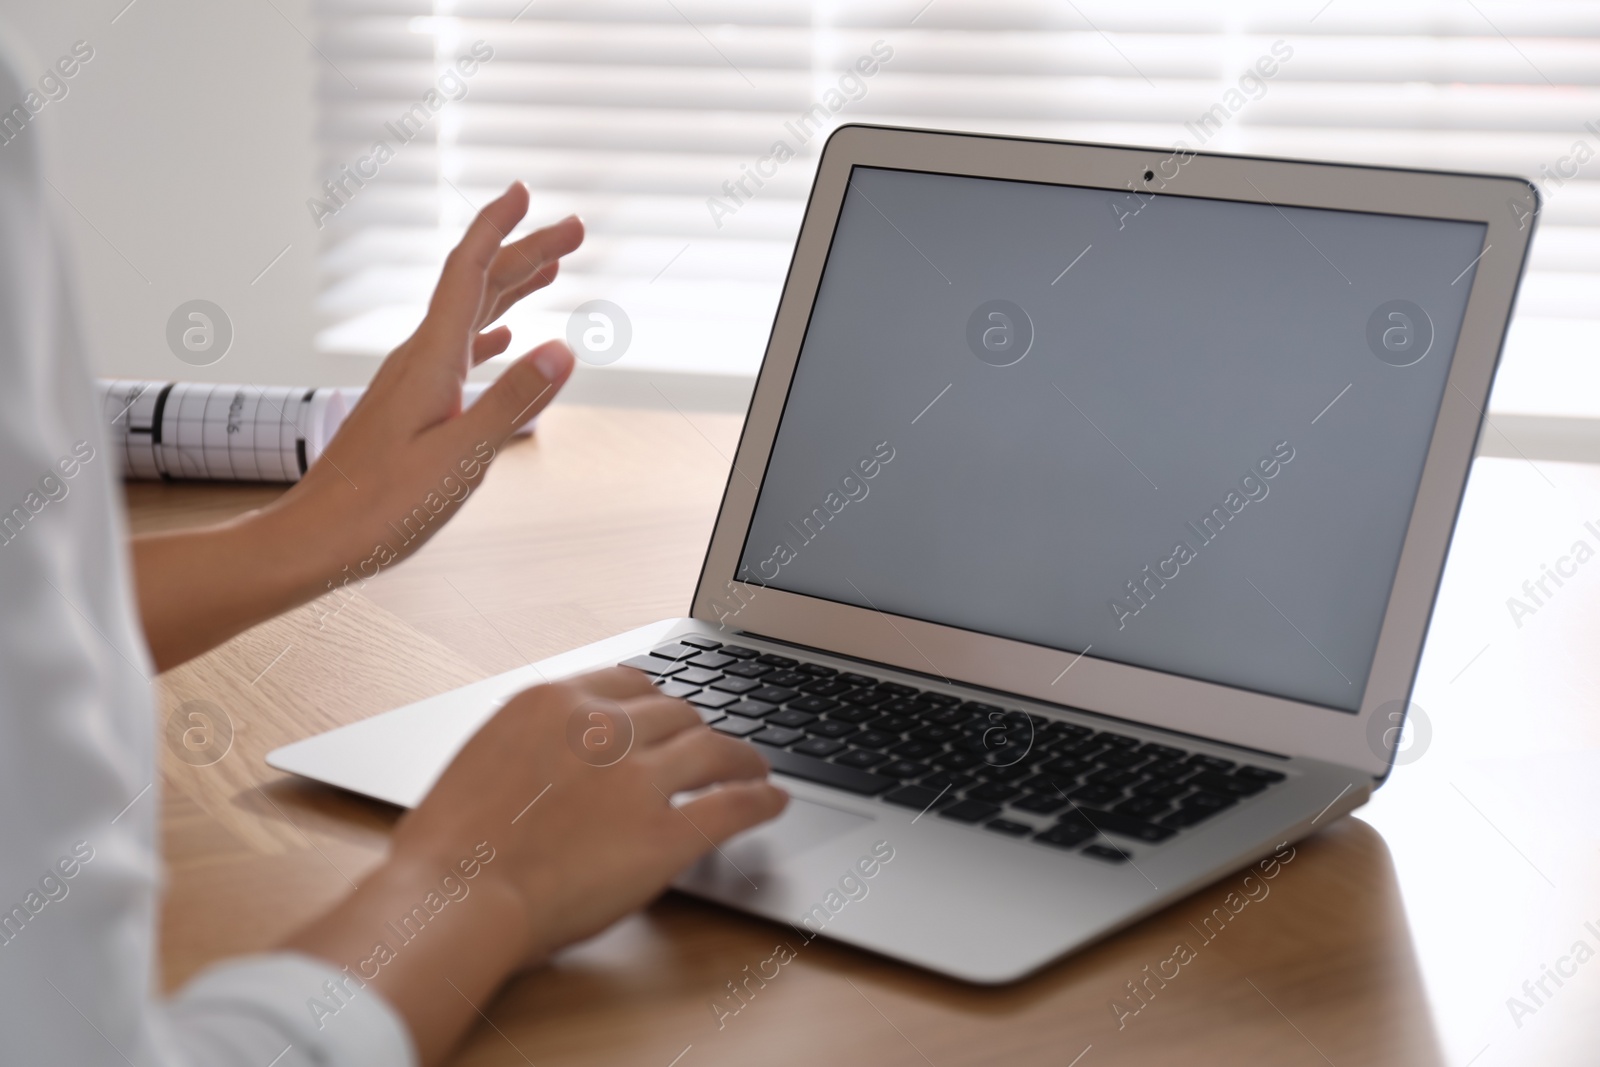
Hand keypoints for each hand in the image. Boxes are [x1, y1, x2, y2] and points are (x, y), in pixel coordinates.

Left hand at [282, 181, 583, 576]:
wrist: (314, 539)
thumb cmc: (381, 508)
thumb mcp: (460, 458)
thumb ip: (512, 401)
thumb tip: (564, 348)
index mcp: (431, 362)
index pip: (468, 273)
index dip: (498, 228)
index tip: (525, 192)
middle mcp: (419, 360)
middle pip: (476, 287)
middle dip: (525, 253)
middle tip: (573, 232)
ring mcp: (413, 383)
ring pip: (468, 317)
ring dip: (511, 290)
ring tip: (548, 272)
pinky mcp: (410, 408)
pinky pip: (457, 353)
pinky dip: (488, 336)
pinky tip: (501, 341)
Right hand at [391, 666, 788, 962]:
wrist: (453, 895)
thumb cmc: (448, 847)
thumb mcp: (483, 760)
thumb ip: (532, 746)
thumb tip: (555, 758)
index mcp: (554, 702)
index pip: (629, 682)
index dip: (657, 700)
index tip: (666, 713)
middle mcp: (603, 728)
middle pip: (676, 713)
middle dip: (697, 730)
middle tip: (711, 747)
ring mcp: (639, 780)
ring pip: (714, 749)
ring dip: (742, 757)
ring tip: (756, 768)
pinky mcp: (665, 834)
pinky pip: (733, 805)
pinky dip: (761, 800)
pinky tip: (772, 801)